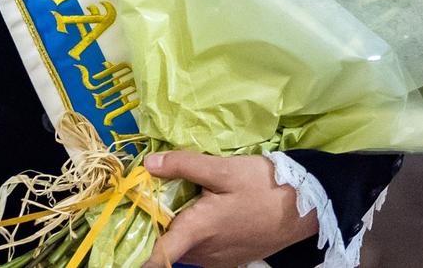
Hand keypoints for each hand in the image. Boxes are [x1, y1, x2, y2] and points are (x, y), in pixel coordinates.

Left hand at [143, 151, 314, 267]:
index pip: (156, 258)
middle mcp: (202, 254)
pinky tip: (206, 211)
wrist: (304, 208)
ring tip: (184, 199)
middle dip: (156, 226)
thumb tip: (147, 164)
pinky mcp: (229, 260)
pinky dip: (196, 235)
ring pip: (184, 248)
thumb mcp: (224, 169)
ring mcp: (217, 261)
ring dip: (178, 230)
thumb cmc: (263, 187)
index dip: (135, 259)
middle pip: (167, 246)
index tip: (118, 254)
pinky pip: (201, 251)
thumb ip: (184, 165)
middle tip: (154, 196)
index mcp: (196, 232)